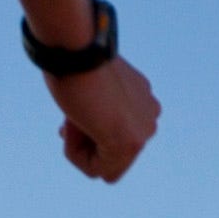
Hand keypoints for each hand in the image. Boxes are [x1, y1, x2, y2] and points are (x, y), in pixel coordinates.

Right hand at [45, 53, 158, 182]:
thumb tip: (87, 128)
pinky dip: (75, 153)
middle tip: (68, 122)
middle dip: (85, 143)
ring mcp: (143, 131)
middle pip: (111, 155)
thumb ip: (96, 109)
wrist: (78, 48)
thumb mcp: (90, 88)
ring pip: (105, 167)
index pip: (114, 138)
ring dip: (78, 148)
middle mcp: (150, 117)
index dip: (86, 135)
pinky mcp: (131, 142)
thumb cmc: (74, 60)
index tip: (71, 117)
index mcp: (142, 100)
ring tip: (72, 118)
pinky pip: (96, 170)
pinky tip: (72, 124)